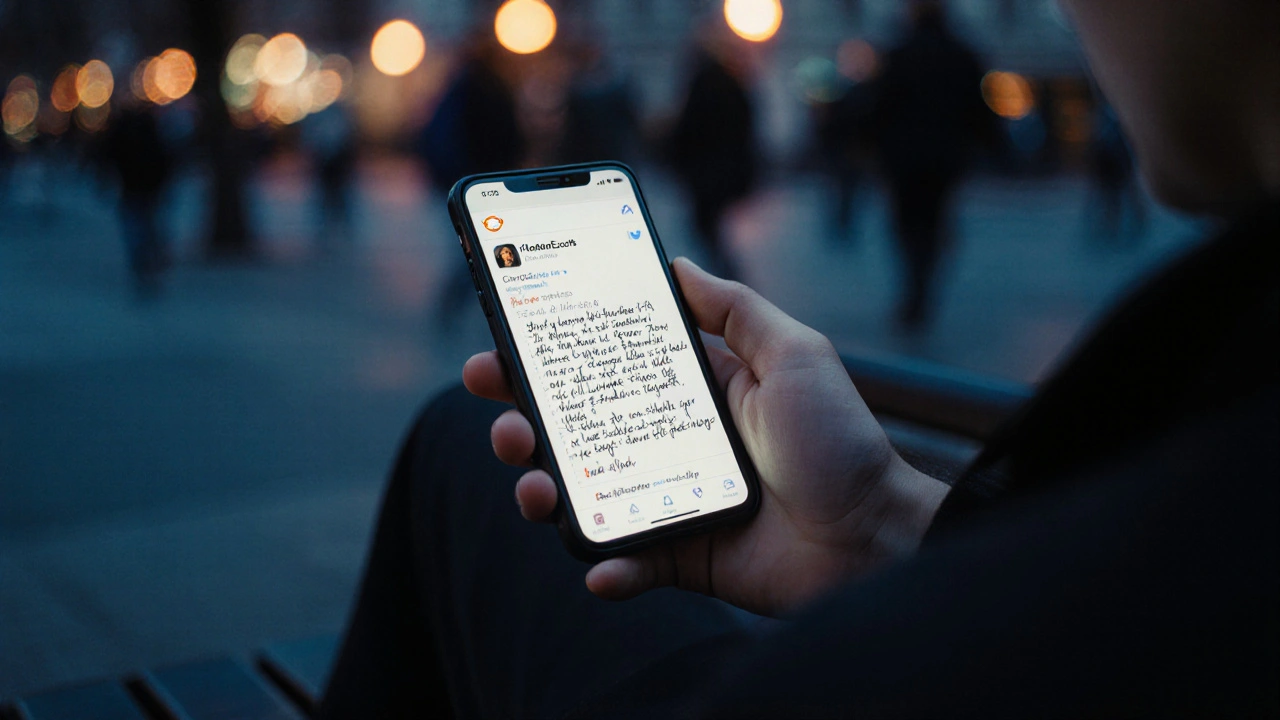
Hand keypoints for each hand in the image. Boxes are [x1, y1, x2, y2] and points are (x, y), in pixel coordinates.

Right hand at [463, 258, 948, 616]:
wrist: (874, 537)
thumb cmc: (839, 441)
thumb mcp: (794, 354)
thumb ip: (734, 308)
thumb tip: (676, 261)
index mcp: (690, 392)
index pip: (606, 367)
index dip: (550, 357)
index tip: (505, 343)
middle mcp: (669, 442)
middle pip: (576, 430)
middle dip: (523, 420)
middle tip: (504, 416)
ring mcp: (669, 500)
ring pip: (584, 495)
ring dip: (543, 492)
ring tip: (538, 489)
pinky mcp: (680, 557)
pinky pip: (627, 563)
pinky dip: (606, 566)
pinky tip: (600, 565)